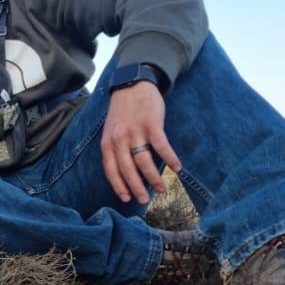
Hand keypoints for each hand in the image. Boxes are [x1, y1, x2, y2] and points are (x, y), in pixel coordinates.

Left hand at [99, 81, 181, 204]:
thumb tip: (124, 173)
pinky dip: (170, 158)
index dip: (119, 186)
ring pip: (144, 161)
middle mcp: (119, 139)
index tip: (126, 199)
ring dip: (154, 178)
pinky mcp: (152, 124)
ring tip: (161, 188)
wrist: (132, 84)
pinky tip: (177, 168)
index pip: (111, 170)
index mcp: (108, 143)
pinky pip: (161, 146)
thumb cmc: (123, 112)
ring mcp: (135, 132)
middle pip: (128, 170)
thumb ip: (115, 150)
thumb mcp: (111, 131)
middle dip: (136, 188)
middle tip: (145, 200)